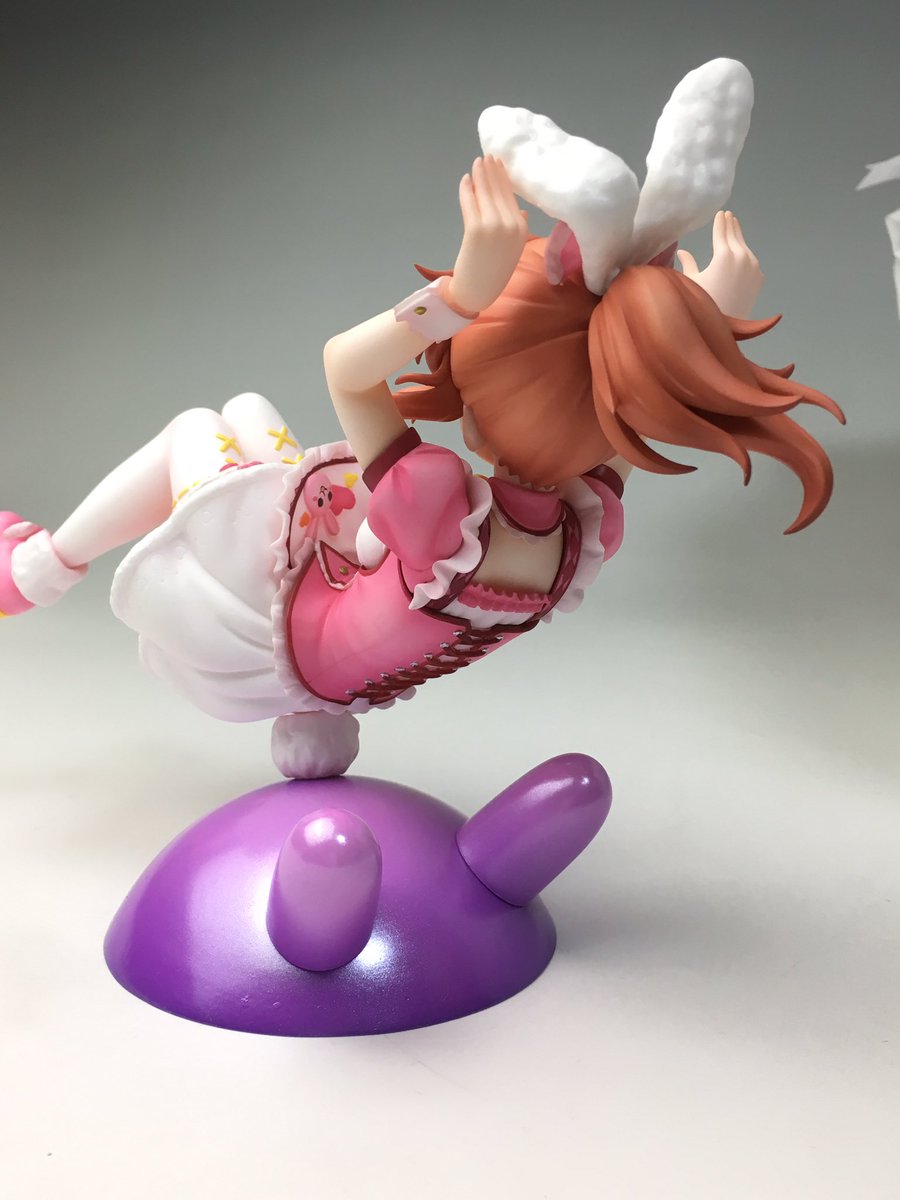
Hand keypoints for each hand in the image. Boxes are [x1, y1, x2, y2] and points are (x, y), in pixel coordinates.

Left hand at [446, 156, 528, 313]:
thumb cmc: (494, 272)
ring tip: (477, 163)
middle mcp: (512, 225)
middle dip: (492, 172)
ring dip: (480, 175)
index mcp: (522, 230)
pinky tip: (466, 180)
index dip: (503, 179)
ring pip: (486, 193)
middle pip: (500, 191)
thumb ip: (519, 229)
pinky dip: (467, 189)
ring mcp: (494, 226)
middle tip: (487, 157)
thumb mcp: (513, 250)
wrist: (477, 291)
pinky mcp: (475, 229)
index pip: (512, 198)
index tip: (498, 165)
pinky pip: (470, 202)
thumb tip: (522, 212)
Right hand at [677, 210, 763, 318]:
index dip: (720, 222)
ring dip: (739, 237)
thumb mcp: (693, 282)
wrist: (727, 325)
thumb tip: (681, 252)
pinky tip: (741, 251)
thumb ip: (688, 264)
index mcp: (724, 254)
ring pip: (745, 246)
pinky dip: (745, 254)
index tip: (720, 213)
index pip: (721, 231)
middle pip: (735, 234)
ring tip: (735, 229)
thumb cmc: (705, 304)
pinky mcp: (759, 276)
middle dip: (731, 224)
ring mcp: (753, 266)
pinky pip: (751, 260)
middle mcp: (741, 256)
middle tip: (729, 215)